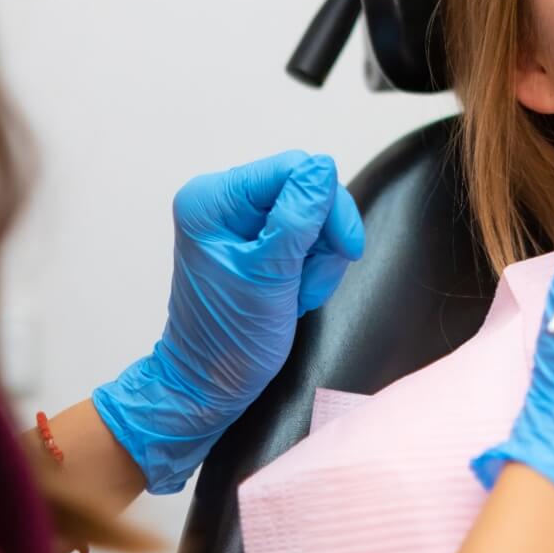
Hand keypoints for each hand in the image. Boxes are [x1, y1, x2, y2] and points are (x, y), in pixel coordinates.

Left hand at [93, 151, 363, 492]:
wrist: (208, 386)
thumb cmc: (229, 339)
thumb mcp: (271, 275)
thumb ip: (299, 217)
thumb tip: (323, 167)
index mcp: (212, 200)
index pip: (293, 169)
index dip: (328, 205)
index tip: (345, 248)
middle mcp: (223, 202)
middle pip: (306, 189)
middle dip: (323, 237)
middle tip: (312, 280)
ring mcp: (240, 222)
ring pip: (313, 214)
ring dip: (319, 257)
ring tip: (299, 293)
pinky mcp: (256, 241)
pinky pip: (306, 235)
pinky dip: (312, 265)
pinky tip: (297, 292)